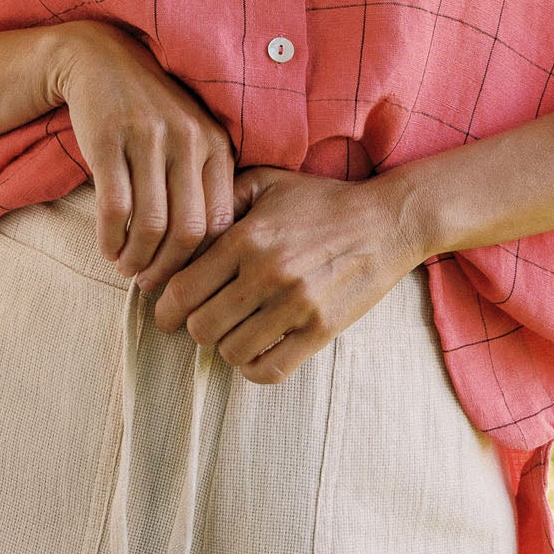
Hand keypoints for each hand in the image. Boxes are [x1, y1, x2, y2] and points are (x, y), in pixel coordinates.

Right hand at [48, 22, 236, 292]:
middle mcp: (188, 139)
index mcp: (216, 143)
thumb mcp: (190, 137)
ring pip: (151, 224)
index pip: (220, 221)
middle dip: (169, 268)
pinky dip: (110, 239)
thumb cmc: (150, 112)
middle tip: (151, 283)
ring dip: (137, 259)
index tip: (182, 277)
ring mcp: (149, 137)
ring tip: (127, 268)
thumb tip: (207, 255)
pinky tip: (107, 248)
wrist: (100, 59)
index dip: (202, 261)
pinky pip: (115, 207)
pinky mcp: (109, 139)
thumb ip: (202, 183)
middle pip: (189, 230)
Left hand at [151, 167, 422, 382]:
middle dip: (195, 325)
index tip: (169, 309)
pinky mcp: (321, 330)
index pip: (182, 290)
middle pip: (201, 327)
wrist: (386, 221)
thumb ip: (221, 198)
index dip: (166, 306)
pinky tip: (257, 349)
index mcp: (248, 237)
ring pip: (231, 351)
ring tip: (236, 329)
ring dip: (226, 345)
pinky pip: (269, 370)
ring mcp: (297, 306)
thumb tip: (177, 231)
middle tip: (205, 317)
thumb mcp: (267, 183)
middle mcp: (268, 273)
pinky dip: (254, 366)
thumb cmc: (321, 202)